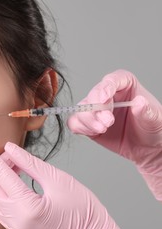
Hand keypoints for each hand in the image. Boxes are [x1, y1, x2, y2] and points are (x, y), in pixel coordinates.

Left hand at [0, 137, 139, 228]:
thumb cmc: (83, 210)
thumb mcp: (58, 179)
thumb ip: (30, 163)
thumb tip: (11, 149)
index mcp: (27, 206)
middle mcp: (17, 220)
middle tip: (14, 158)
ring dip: (0, 181)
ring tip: (18, 170)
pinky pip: (1, 210)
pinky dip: (4, 194)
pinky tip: (18, 185)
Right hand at [67, 70, 161, 200]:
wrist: (147, 147)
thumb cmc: (153, 128)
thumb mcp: (156, 119)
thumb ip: (148, 111)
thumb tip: (139, 102)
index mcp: (125, 84)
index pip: (111, 80)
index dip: (105, 88)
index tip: (104, 99)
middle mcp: (108, 94)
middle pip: (93, 96)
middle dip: (97, 110)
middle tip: (108, 122)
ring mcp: (96, 109)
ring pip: (81, 109)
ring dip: (89, 121)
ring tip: (103, 129)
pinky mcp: (88, 123)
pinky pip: (75, 122)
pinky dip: (81, 128)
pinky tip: (95, 133)